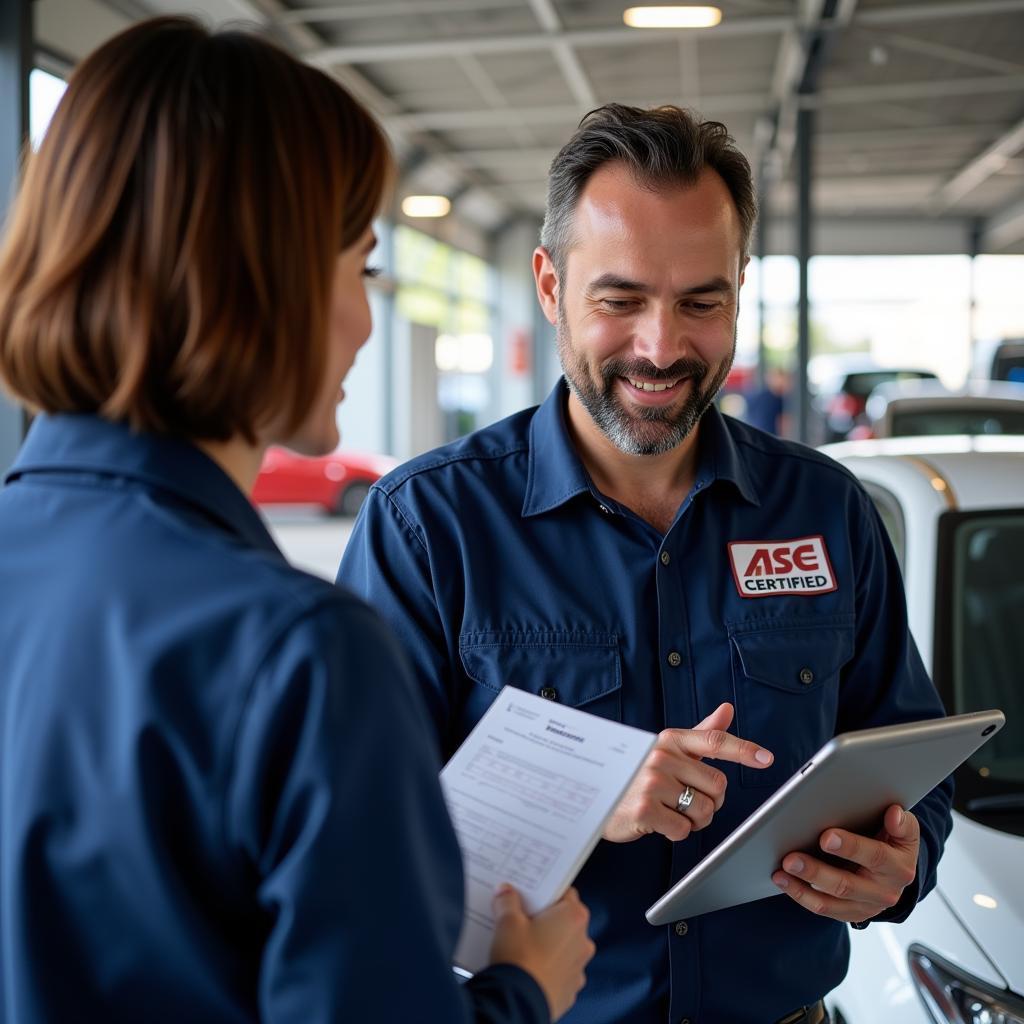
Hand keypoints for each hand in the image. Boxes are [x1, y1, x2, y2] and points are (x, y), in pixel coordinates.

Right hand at [489, 885, 594, 1021]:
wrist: (517, 1004)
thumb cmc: (518, 959)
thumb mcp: (507, 921)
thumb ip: (507, 901)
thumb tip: (505, 893)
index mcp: (574, 917)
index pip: (564, 892)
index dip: (545, 892)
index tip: (530, 894)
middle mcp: (583, 941)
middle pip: (565, 921)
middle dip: (545, 919)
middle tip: (521, 919)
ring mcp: (579, 968)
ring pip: (563, 948)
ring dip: (547, 946)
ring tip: (521, 947)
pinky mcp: (570, 990)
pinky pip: (559, 972)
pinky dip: (547, 969)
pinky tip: (527, 969)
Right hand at [601, 702, 773, 843]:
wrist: (592, 794)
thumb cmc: (636, 773)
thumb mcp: (666, 748)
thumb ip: (701, 733)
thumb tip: (727, 710)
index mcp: (670, 739)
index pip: (714, 741)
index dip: (743, 750)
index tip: (766, 759)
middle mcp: (661, 756)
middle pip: (717, 786)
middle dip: (710, 802)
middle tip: (687, 802)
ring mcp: (651, 782)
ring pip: (703, 811)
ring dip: (694, 820)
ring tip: (671, 812)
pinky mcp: (643, 809)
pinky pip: (682, 830)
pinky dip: (675, 833)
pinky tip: (657, 823)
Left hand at [772, 804, 919, 923]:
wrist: (897, 872)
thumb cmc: (894, 842)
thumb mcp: (905, 831)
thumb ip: (901, 822)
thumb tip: (894, 813)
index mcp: (898, 867)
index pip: (875, 857)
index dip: (850, 847)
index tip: (826, 836)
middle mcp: (884, 892)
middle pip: (846, 884)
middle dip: (816, 871)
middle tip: (791, 858)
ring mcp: (865, 906)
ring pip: (830, 901)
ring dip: (802, 886)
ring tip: (781, 870)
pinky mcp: (849, 913)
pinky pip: (822, 908)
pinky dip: (800, 894)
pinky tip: (783, 881)